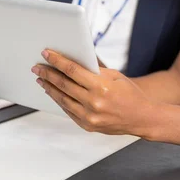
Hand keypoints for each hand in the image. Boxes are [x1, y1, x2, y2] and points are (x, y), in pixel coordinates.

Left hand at [32, 50, 153, 135]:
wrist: (142, 118)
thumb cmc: (130, 94)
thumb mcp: (115, 76)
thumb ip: (94, 70)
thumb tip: (73, 60)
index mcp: (101, 87)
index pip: (73, 70)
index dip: (57, 61)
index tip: (46, 54)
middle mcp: (94, 103)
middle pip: (64, 85)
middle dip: (48, 74)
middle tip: (37, 67)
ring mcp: (90, 117)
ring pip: (62, 99)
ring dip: (49, 88)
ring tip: (41, 79)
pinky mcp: (88, 126)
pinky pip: (68, 111)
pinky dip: (59, 100)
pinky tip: (53, 92)